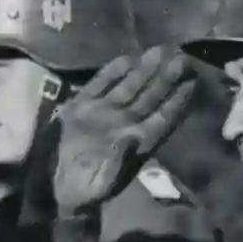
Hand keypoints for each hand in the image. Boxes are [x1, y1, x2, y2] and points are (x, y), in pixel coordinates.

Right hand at [51, 48, 197, 214]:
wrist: (50, 189)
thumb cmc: (80, 191)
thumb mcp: (101, 183)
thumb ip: (118, 162)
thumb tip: (132, 138)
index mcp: (134, 143)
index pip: (162, 117)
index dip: (178, 100)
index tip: (192, 81)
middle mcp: (123, 124)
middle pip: (150, 97)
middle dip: (166, 78)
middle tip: (181, 56)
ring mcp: (102, 114)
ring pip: (129, 87)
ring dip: (145, 70)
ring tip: (161, 50)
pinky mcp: (79, 107)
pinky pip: (100, 85)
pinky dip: (113, 72)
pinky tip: (127, 58)